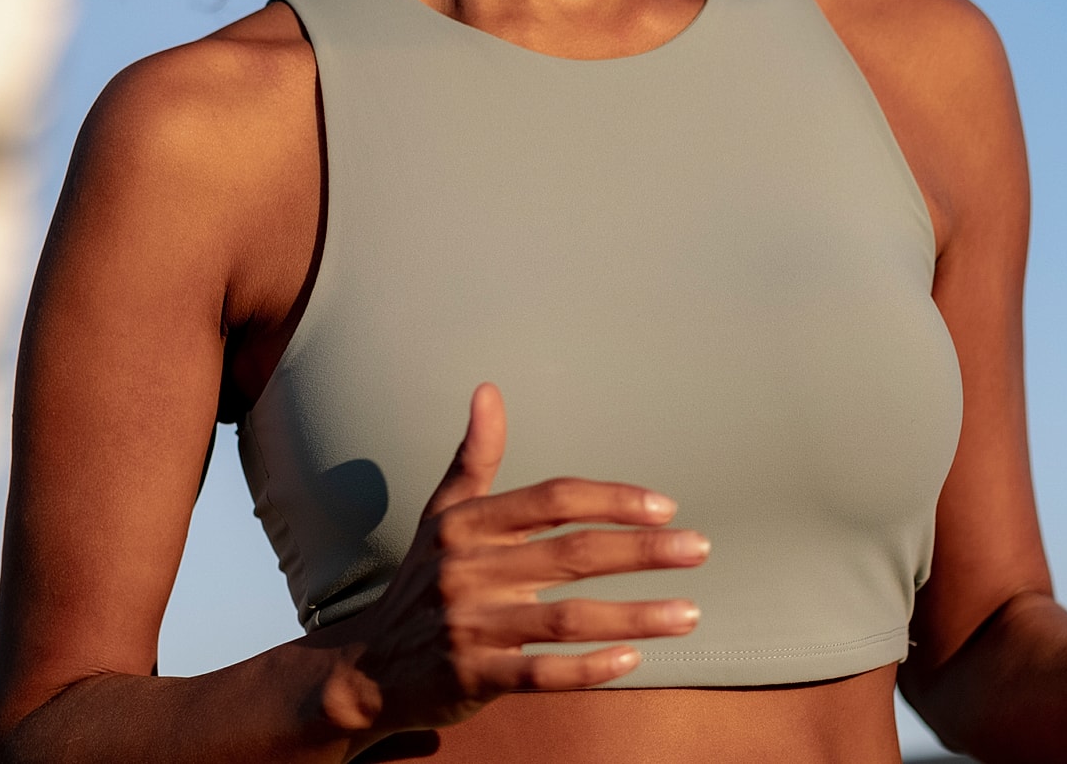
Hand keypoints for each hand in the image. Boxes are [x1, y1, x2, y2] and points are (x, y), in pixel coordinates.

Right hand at [310, 383, 709, 739]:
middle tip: (699, 548)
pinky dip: (588, 669)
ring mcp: (470, 625)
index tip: (665, 506)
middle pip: (571, 555)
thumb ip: (473, 457)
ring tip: (689, 613)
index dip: (612, 499)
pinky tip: (632, 662)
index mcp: (467, 525)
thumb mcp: (441, 515)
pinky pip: (540, 673)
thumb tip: (488, 389)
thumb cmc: (422, 582)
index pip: (552, 499)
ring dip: (635, 617)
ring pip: (566, 619)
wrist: (367, 667)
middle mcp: (468, 570)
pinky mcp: (471, 677)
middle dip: (643, 551)